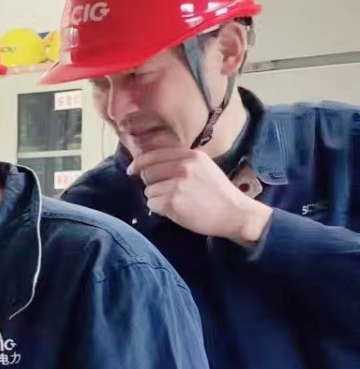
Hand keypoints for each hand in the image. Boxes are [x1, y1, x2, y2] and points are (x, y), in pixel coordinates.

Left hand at [129, 148, 272, 245]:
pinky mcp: (173, 202)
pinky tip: (176, 210)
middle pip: (147, 173)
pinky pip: (152, 204)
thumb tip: (149, 165)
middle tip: (167, 192)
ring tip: (178, 202)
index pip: (154, 155)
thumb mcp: (204, 168)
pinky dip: (160, 209)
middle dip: (152, 184)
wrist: (235, 213)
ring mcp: (178, 184)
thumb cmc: (218, 193)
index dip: (139, 163)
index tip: (132, 170)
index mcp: (191, 156)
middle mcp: (183, 167)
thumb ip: (181, 162)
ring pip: (149, 190)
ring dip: (157, 198)